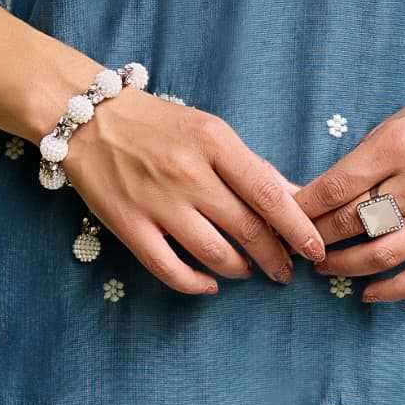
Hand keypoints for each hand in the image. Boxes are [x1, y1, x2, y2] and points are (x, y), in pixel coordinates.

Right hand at [64, 91, 328, 296]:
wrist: (88, 119)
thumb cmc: (158, 124)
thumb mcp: (211, 131)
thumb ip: (251, 166)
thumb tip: (297, 197)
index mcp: (214, 142)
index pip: (268, 193)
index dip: (298, 227)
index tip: (315, 248)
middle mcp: (188, 173)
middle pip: (247, 229)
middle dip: (276, 257)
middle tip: (287, 270)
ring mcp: (157, 202)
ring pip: (215, 254)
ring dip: (241, 270)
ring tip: (250, 271)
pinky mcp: (129, 225)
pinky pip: (170, 269)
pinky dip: (196, 284)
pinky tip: (211, 284)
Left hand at [291, 63, 404, 304]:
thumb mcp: (396, 123)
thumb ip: (361, 162)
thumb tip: (317, 201)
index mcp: (397, 145)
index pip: (335, 188)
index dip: (303, 209)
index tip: (284, 219)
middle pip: (353, 222)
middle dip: (316, 237)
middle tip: (297, 244)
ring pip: (382, 254)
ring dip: (344, 265)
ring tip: (323, 266)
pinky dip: (393, 290)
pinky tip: (368, 293)